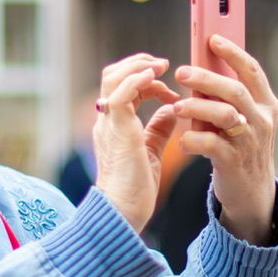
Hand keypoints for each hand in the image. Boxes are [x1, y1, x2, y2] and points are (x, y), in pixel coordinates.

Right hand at [92, 54, 180, 232]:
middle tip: (163, 65)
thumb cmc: (135, 189)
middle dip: (138, 64)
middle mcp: (107, 120)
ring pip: (113, 78)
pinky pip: (120, 94)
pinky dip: (136, 79)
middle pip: (113, 76)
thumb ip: (158, 129)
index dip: (146, 81)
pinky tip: (154, 76)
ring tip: (160, 66)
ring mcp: (109, 123)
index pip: (122, 88)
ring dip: (138, 66)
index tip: (169, 89)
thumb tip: (170, 109)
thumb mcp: (151, 151)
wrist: (124, 212)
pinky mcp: (117, 130)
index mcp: (113, 125)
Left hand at [173, 35, 277, 244]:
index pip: (252, 71)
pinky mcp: (234, 162)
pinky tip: (183, 140)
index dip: (233, 53)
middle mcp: (262, 120)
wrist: (251, 192)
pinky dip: (193, 139)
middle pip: (235, 90)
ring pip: (224, 115)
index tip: (212, 39)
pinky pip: (211, 144)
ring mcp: (250, 142)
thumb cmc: (240, 146)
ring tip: (177, 106)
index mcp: (266, 104)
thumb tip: (199, 67)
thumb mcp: (243, 119)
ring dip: (197, 107)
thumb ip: (228, 97)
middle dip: (207, 78)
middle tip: (181, 72)